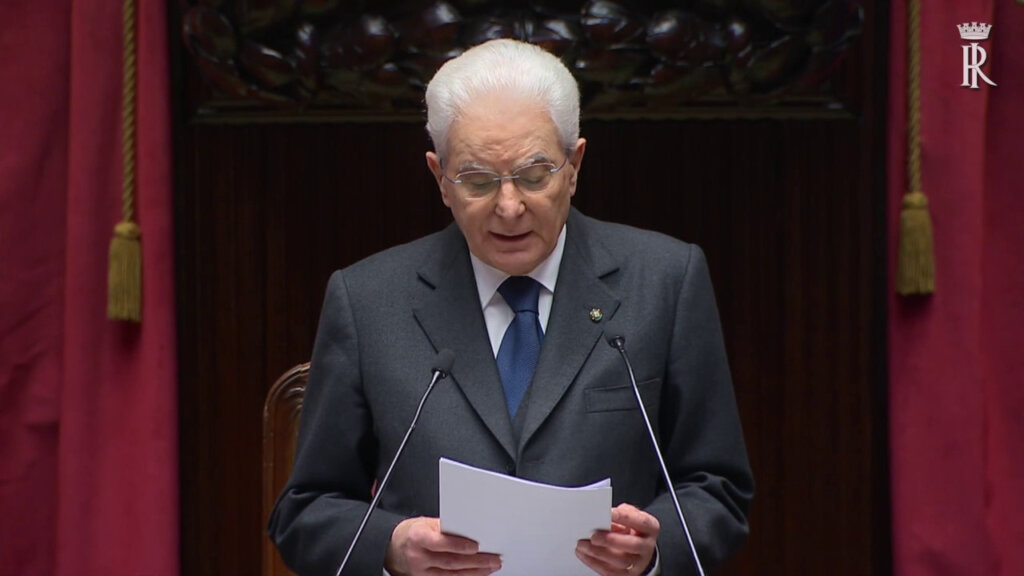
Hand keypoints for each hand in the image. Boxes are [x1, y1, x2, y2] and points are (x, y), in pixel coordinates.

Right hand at [385, 517, 501, 575]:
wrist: (396, 548)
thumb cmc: (414, 532)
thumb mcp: (426, 523)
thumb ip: (446, 527)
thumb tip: (470, 528)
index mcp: (418, 537)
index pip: (440, 543)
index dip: (459, 546)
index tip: (476, 546)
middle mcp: (419, 557)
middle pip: (450, 562)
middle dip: (475, 562)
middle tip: (493, 559)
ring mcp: (422, 572)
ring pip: (452, 574)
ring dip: (475, 571)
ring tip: (491, 566)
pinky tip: (478, 573)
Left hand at [576, 503, 659, 575]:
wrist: (639, 549)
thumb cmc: (632, 528)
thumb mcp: (631, 516)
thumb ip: (620, 514)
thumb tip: (602, 516)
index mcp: (650, 528)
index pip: (641, 521)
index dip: (625, 517)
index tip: (609, 513)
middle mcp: (646, 546)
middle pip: (633, 545)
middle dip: (611, 540)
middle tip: (594, 536)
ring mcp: (638, 563)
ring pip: (621, 562)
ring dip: (599, 553)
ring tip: (583, 545)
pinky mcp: (627, 574)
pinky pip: (611, 572)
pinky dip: (595, 563)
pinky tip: (584, 554)